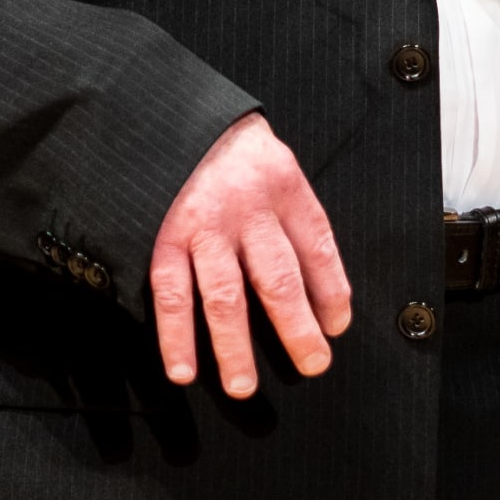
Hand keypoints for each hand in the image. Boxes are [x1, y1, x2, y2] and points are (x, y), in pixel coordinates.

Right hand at [150, 113, 351, 399]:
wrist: (175, 113)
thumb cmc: (233, 149)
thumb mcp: (278, 165)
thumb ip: (295, 220)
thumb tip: (322, 294)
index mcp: (284, 188)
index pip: (317, 248)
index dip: (331, 292)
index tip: (336, 328)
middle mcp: (247, 210)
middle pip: (277, 280)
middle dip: (296, 329)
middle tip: (310, 365)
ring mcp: (203, 225)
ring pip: (224, 296)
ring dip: (233, 346)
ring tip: (242, 387)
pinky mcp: (164, 234)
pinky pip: (170, 291)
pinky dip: (175, 333)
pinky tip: (182, 367)